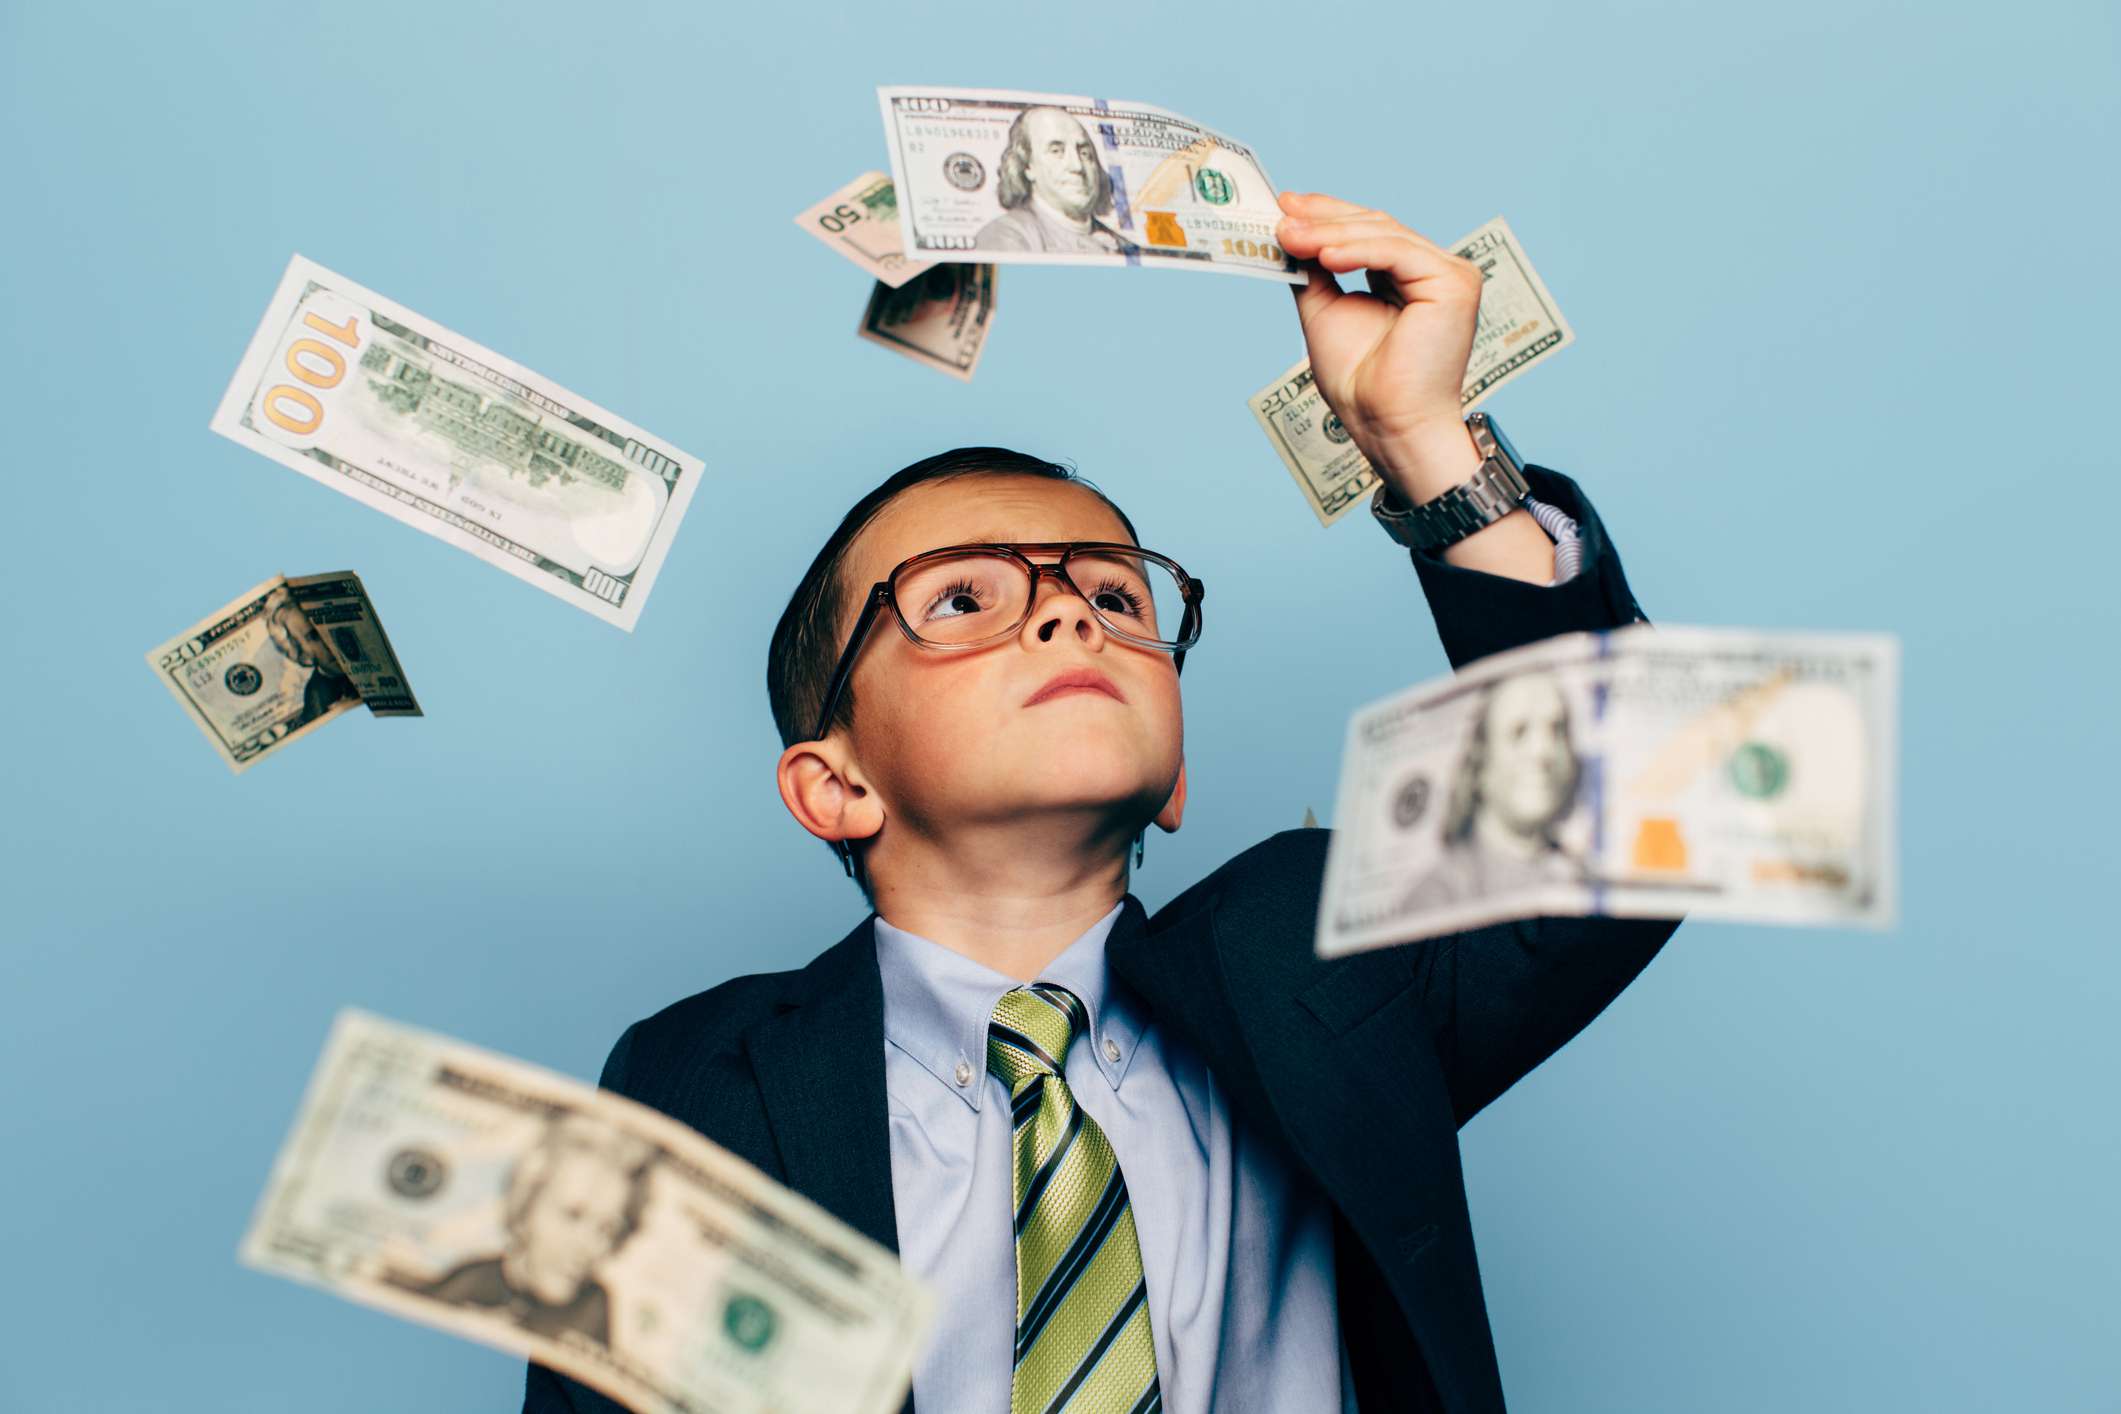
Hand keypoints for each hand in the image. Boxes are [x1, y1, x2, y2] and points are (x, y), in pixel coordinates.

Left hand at [1276, 192, 1484, 499]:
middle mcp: (1433, 271)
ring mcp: (1449, 274)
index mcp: (1408, 277)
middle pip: (1375, 225)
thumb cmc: (1363, 384)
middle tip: (1281, 214)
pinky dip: (1358, 250)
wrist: (1386, 424)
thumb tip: (1290, 228)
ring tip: (1291, 235)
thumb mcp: (1326, 311)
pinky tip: (1324, 255)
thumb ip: (1313, 270)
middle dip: (1323, 218)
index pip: (1367, 232)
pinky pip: (1397, 252)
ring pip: (1384, 234)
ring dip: (1331, 232)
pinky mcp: (1454, 283)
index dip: (1326, 213)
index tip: (1285, 205)